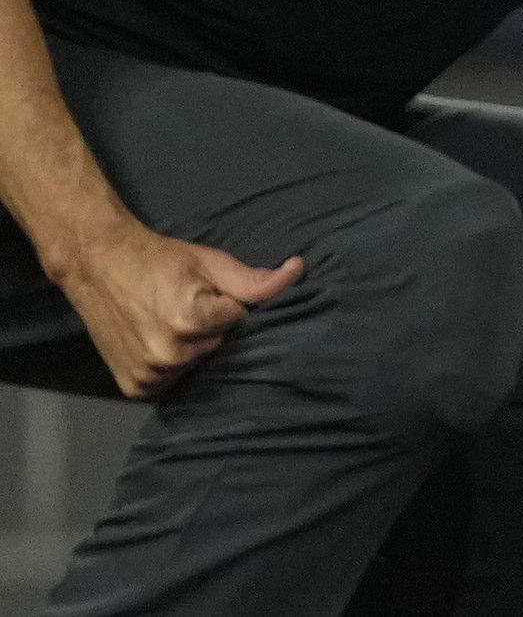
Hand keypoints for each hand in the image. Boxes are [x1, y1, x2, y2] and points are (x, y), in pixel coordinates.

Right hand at [48, 217, 297, 400]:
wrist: (98, 265)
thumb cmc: (159, 260)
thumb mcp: (211, 262)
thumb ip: (255, 280)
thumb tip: (298, 271)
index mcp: (192, 322)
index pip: (241, 323)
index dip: (228, 306)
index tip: (206, 293)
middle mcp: (170, 355)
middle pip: (221, 347)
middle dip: (214, 329)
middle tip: (184, 306)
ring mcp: (150, 375)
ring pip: (199, 366)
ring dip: (194, 349)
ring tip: (169, 323)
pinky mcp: (134, 388)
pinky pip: (173, 382)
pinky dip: (173, 366)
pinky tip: (160, 342)